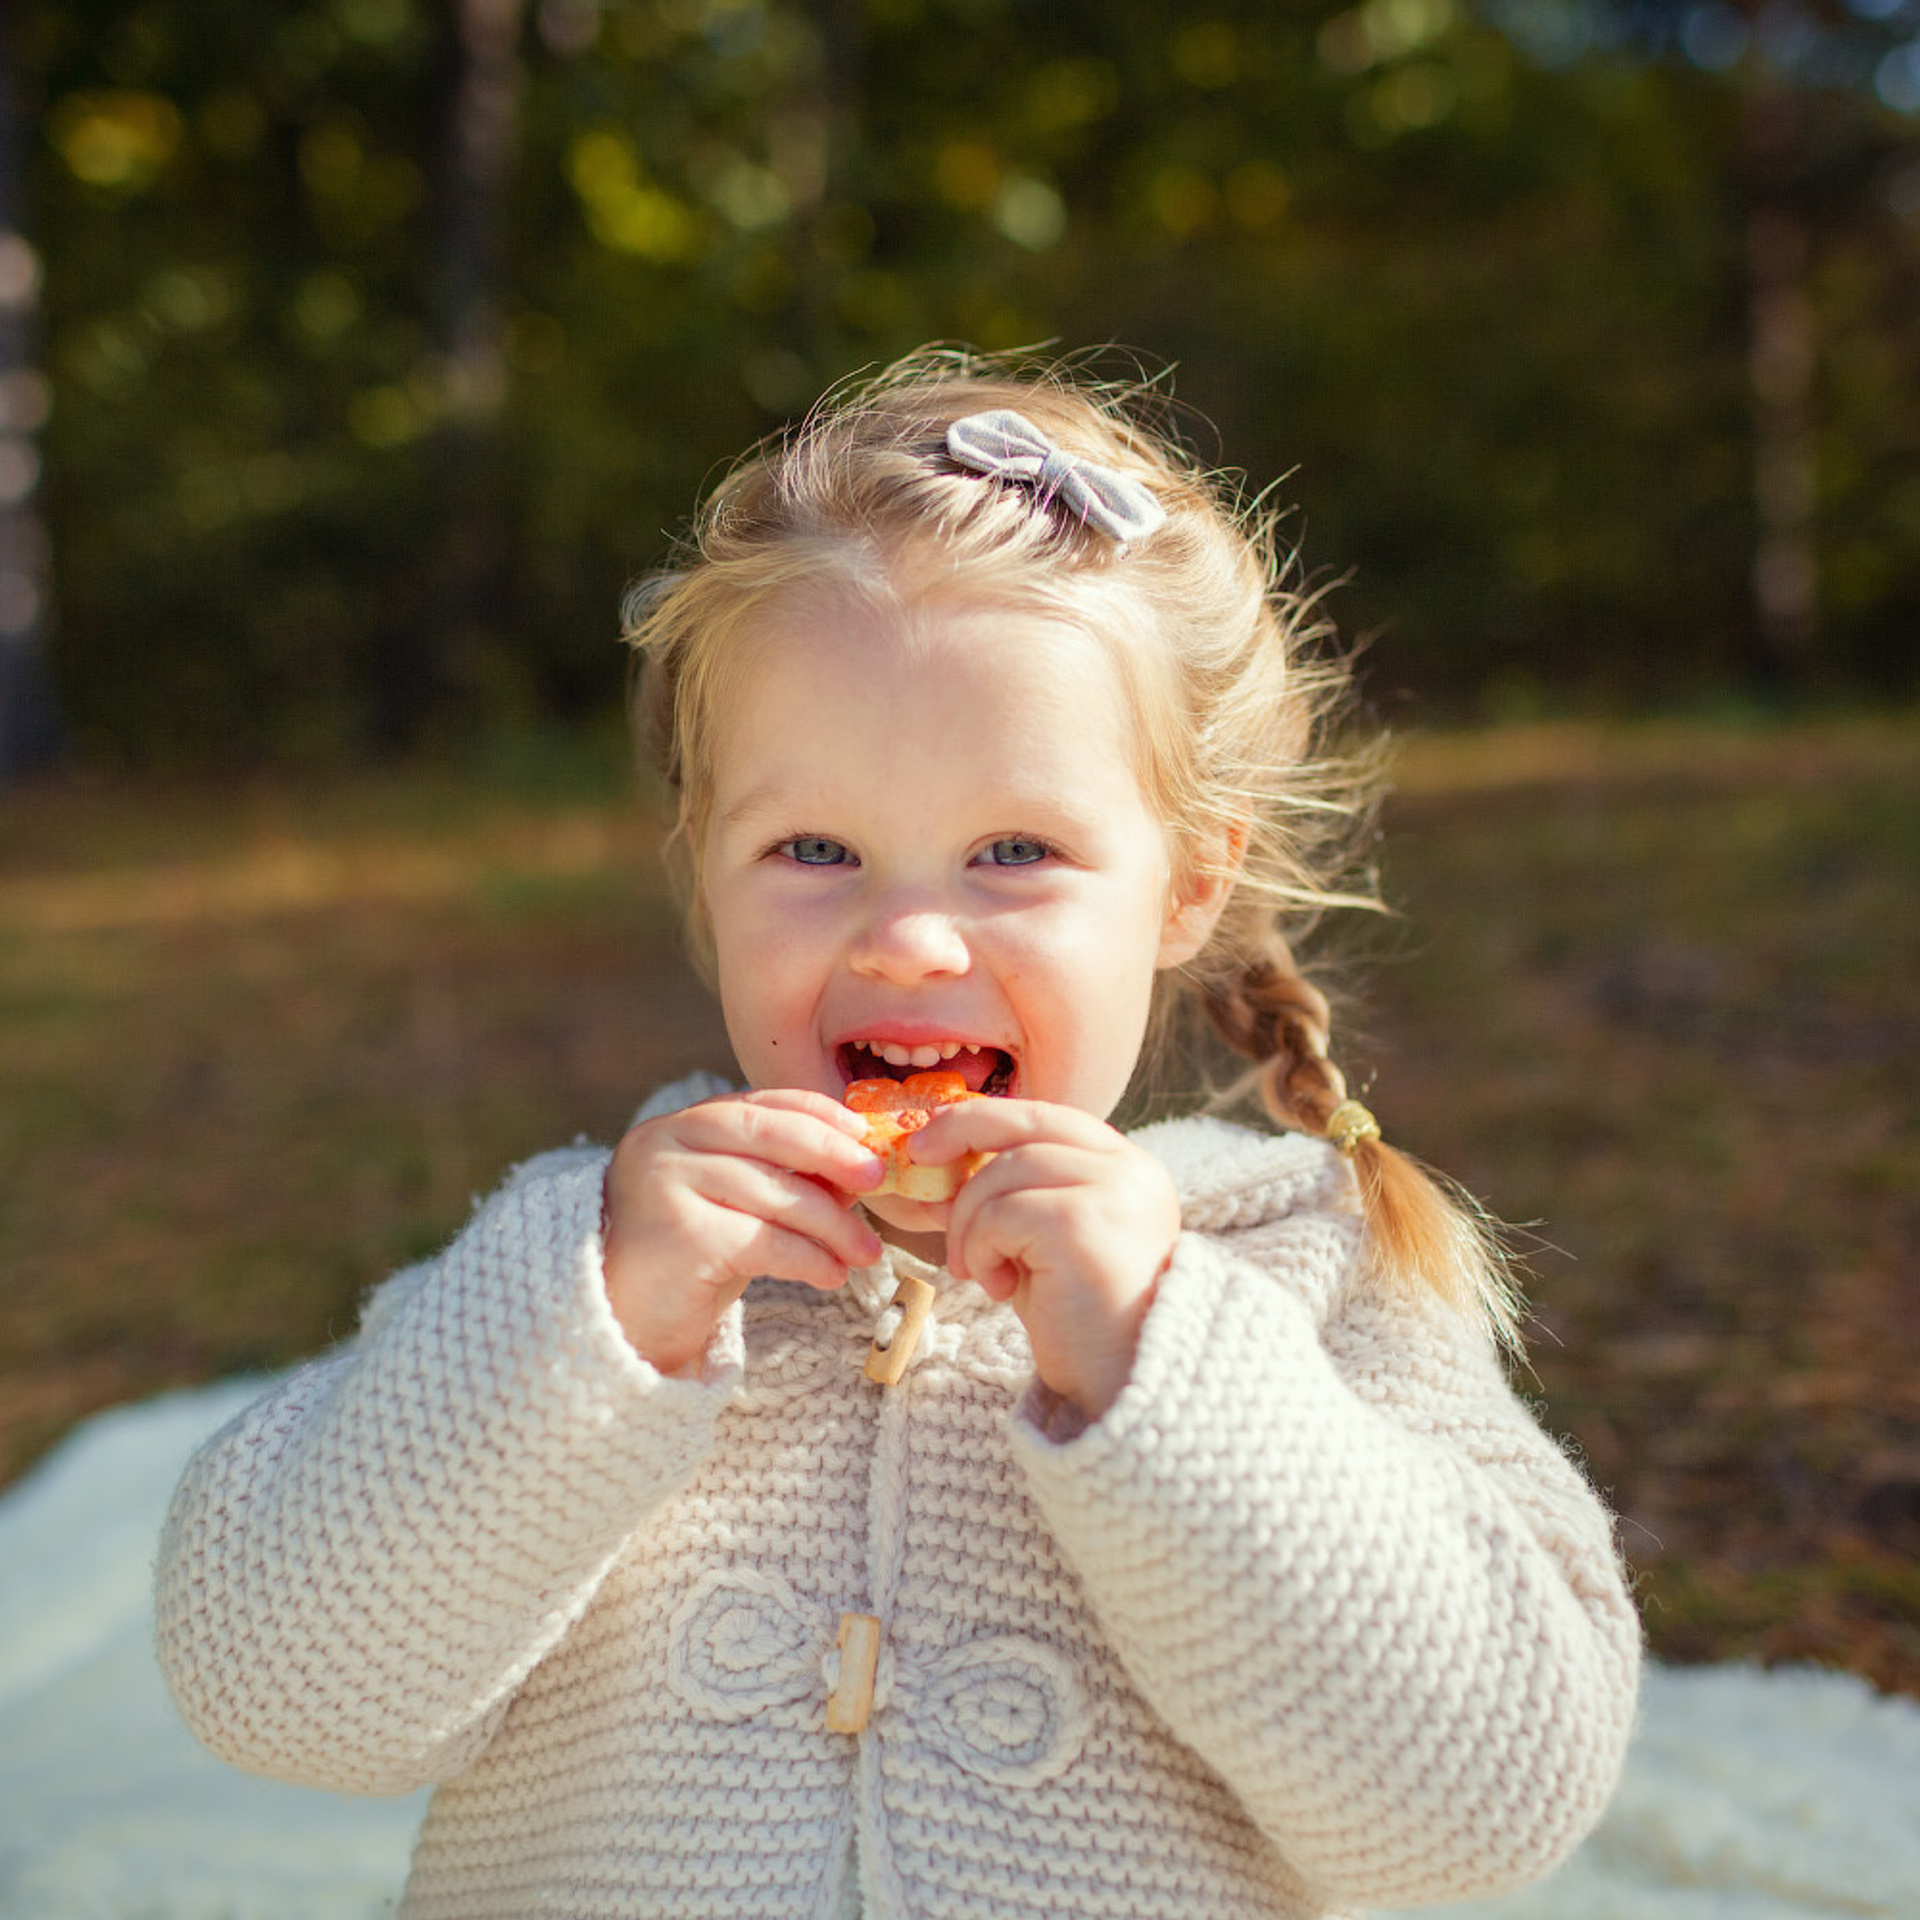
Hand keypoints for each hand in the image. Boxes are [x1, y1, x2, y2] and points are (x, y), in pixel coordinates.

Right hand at [601, 1090, 884, 1375]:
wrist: (621, 1328)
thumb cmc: (686, 1263)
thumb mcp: (733, 1207)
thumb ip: (778, 1178)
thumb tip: (857, 1168)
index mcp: (679, 1127)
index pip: (760, 1104)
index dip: (819, 1114)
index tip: (865, 1133)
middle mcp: (664, 1144)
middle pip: (768, 1134)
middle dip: (832, 1153)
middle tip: (877, 1179)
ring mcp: (665, 1186)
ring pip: (774, 1192)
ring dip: (832, 1224)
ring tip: (866, 1251)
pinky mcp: (679, 1237)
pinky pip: (764, 1241)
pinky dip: (809, 1257)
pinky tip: (831, 1275)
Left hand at [909, 1100, 1181, 1420]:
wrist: (1122, 1387)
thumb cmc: (1079, 1320)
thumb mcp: (1043, 1242)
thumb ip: (1012, 1196)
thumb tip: (938, 1161)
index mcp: (1128, 1167)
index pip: (1047, 1116)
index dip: (985, 1119)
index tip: (935, 1135)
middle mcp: (1130, 1169)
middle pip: (1025, 1124)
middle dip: (960, 1133)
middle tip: (917, 1158)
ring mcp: (1112, 1191)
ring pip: (1003, 1173)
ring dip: (970, 1222)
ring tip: (979, 1270)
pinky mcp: (1081, 1222)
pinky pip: (1000, 1214)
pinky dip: (981, 1247)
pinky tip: (998, 1287)